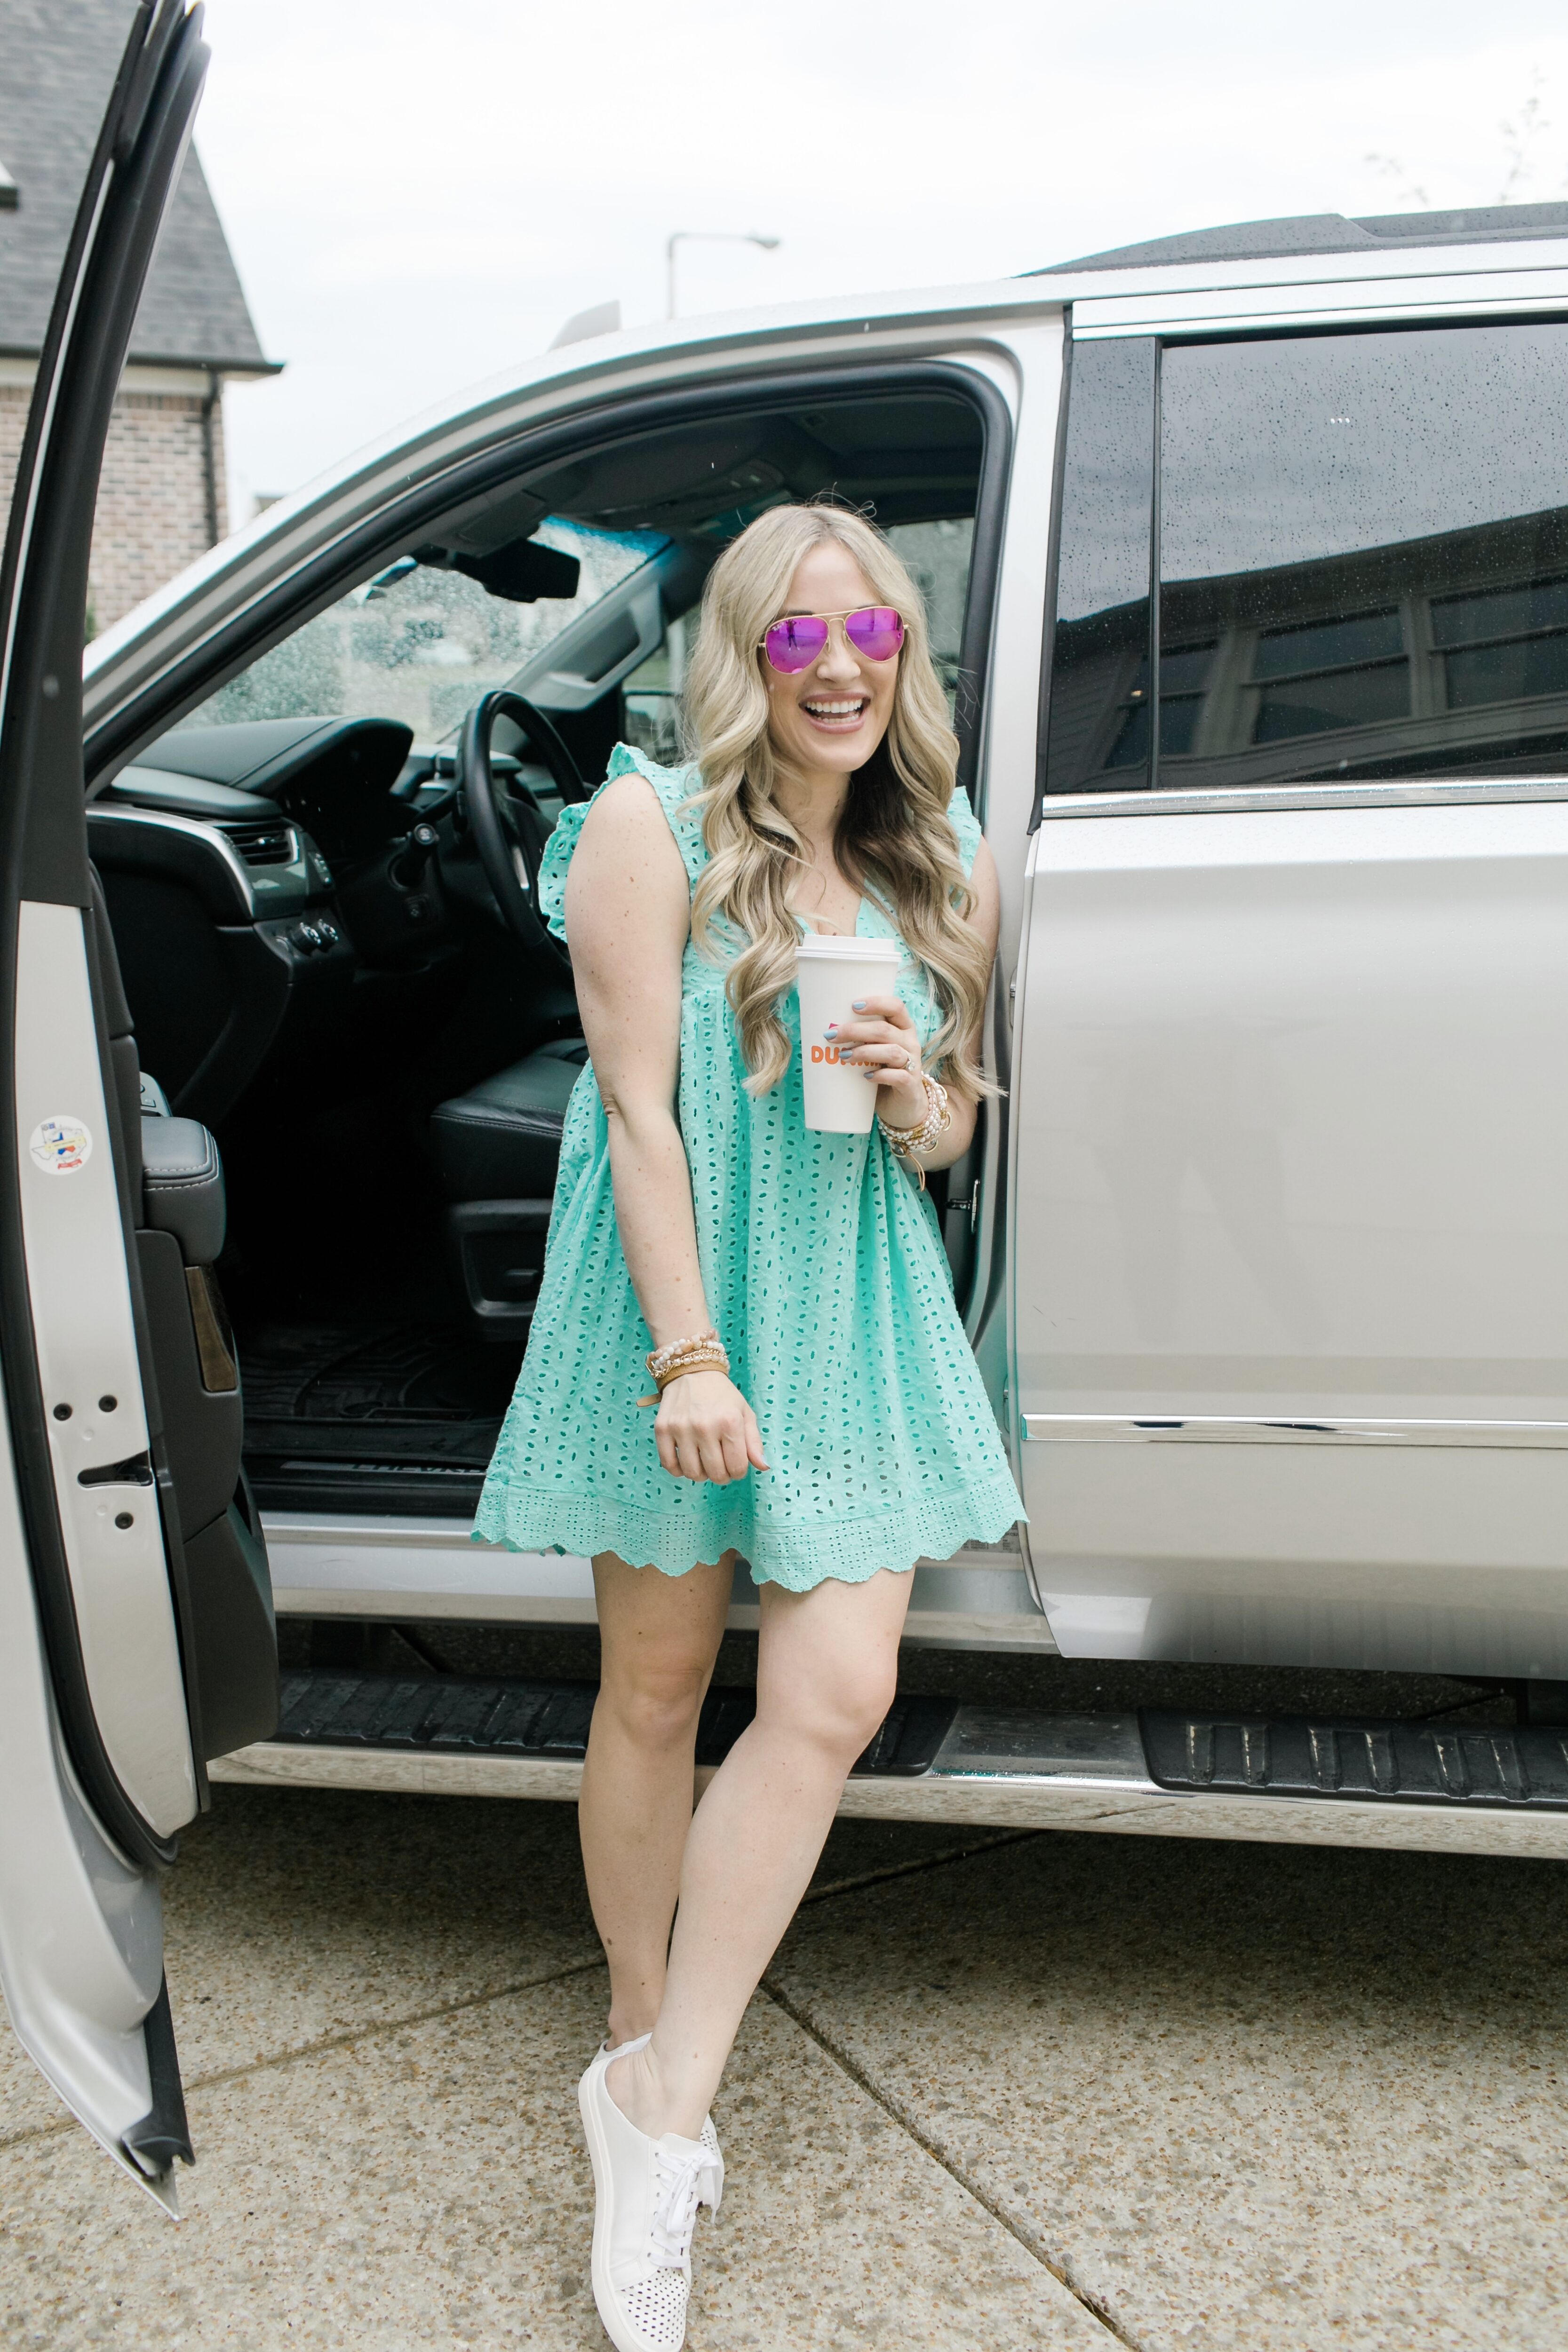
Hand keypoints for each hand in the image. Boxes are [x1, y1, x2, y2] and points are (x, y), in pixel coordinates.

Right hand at [655, 1368, 768, 1484]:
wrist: (693, 1372)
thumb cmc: (722, 1396)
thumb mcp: (745, 1413)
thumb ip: (754, 1442)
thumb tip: (763, 1467)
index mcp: (729, 1422)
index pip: (737, 1467)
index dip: (738, 1472)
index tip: (735, 1465)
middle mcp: (705, 1426)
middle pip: (715, 1474)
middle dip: (721, 1476)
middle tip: (720, 1465)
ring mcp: (681, 1428)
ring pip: (692, 1473)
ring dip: (701, 1474)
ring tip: (704, 1462)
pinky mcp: (662, 1429)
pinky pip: (669, 1464)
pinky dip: (678, 1470)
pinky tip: (686, 1461)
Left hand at [825, 992, 925, 1126]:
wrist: (903, 1105)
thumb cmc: (884, 1071)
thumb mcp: (874, 1051)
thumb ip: (860, 1039)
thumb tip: (826, 1032)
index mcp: (903, 1028)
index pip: (896, 1007)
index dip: (876, 1003)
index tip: (853, 1005)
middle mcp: (910, 1042)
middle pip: (885, 1030)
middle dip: (856, 1030)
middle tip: (832, 1036)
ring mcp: (913, 1063)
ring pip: (892, 1051)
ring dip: (864, 1052)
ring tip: (843, 1056)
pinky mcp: (910, 1085)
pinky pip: (898, 1076)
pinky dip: (881, 1075)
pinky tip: (866, 1076)